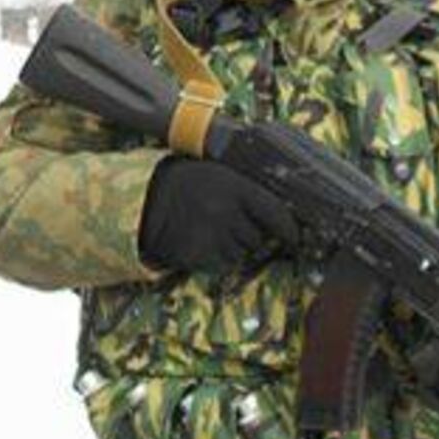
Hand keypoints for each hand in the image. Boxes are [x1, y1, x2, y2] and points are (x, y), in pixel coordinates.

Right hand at [138, 156, 298, 275]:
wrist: (144, 199)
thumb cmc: (188, 182)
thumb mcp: (220, 174)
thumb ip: (250, 190)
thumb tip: (284, 209)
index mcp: (236, 188)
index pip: (276, 213)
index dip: (289, 229)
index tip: (294, 237)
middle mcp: (227, 213)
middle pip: (258, 238)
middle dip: (251, 235)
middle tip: (233, 224)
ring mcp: (212, 236)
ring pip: (242, 253)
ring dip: (235, 247)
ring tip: (214, 230)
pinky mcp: (198, 256)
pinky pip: (223, 265)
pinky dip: (219, 258)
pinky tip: (204, 242)